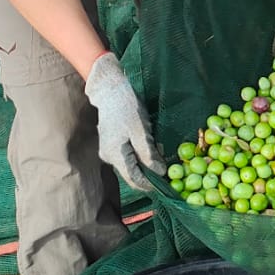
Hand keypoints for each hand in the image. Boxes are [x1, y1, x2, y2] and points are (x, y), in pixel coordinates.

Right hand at [84, 52, 164, 192]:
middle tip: (165, 160)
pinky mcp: (112, 143)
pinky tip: (149, 141)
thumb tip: (160, 172)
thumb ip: (149, 154)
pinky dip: (140, 152)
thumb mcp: (141, 130)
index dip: (150, 184)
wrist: (110, 90)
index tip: (166, 183)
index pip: (134, 180)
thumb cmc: (126, 108)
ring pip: (131, 163)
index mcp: (115, 155)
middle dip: (150, 170)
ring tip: (157, 146)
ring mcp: (109, 150)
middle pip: (132, 172)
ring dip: (146, 160)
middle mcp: (109, 157)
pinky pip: (128, 154)